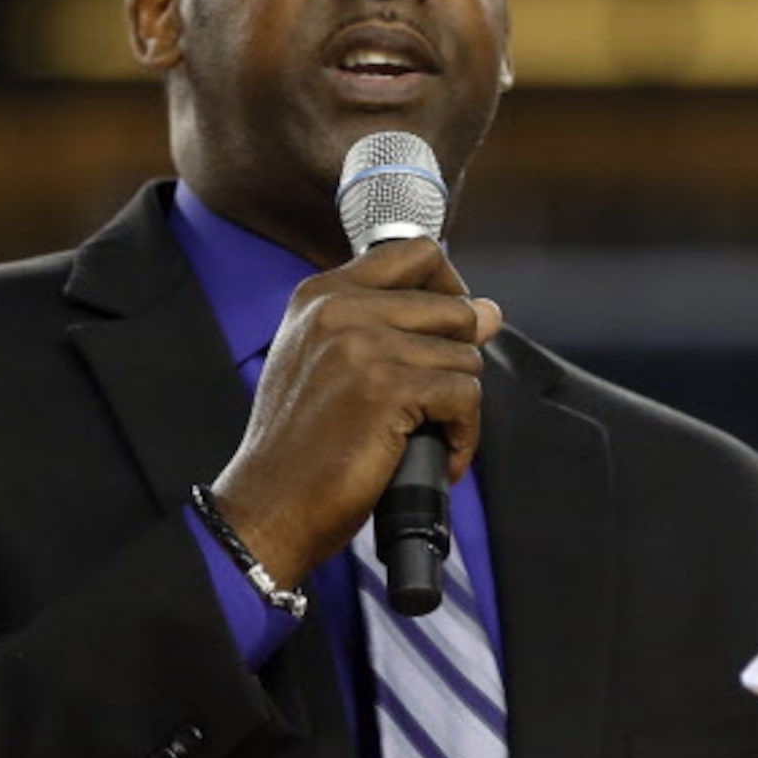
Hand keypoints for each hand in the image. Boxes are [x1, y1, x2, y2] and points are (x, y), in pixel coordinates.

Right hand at [207, 238, 501, 581]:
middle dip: (459, 361)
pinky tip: (442, 455)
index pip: (418, 253)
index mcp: (322, 294)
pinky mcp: (386, 388)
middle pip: (455, 308)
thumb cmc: (303, 445)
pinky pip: (466, 397)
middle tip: (436, 404)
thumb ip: (398, 328)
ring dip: (460, 406)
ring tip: (430, 435)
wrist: (269, 504)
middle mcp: (340, 309)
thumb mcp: (331, 365)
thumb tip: (488, 311)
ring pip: (466, 357)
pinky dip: (464, 434)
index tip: (450, 331)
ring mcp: (362, 345)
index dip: (451, 289)